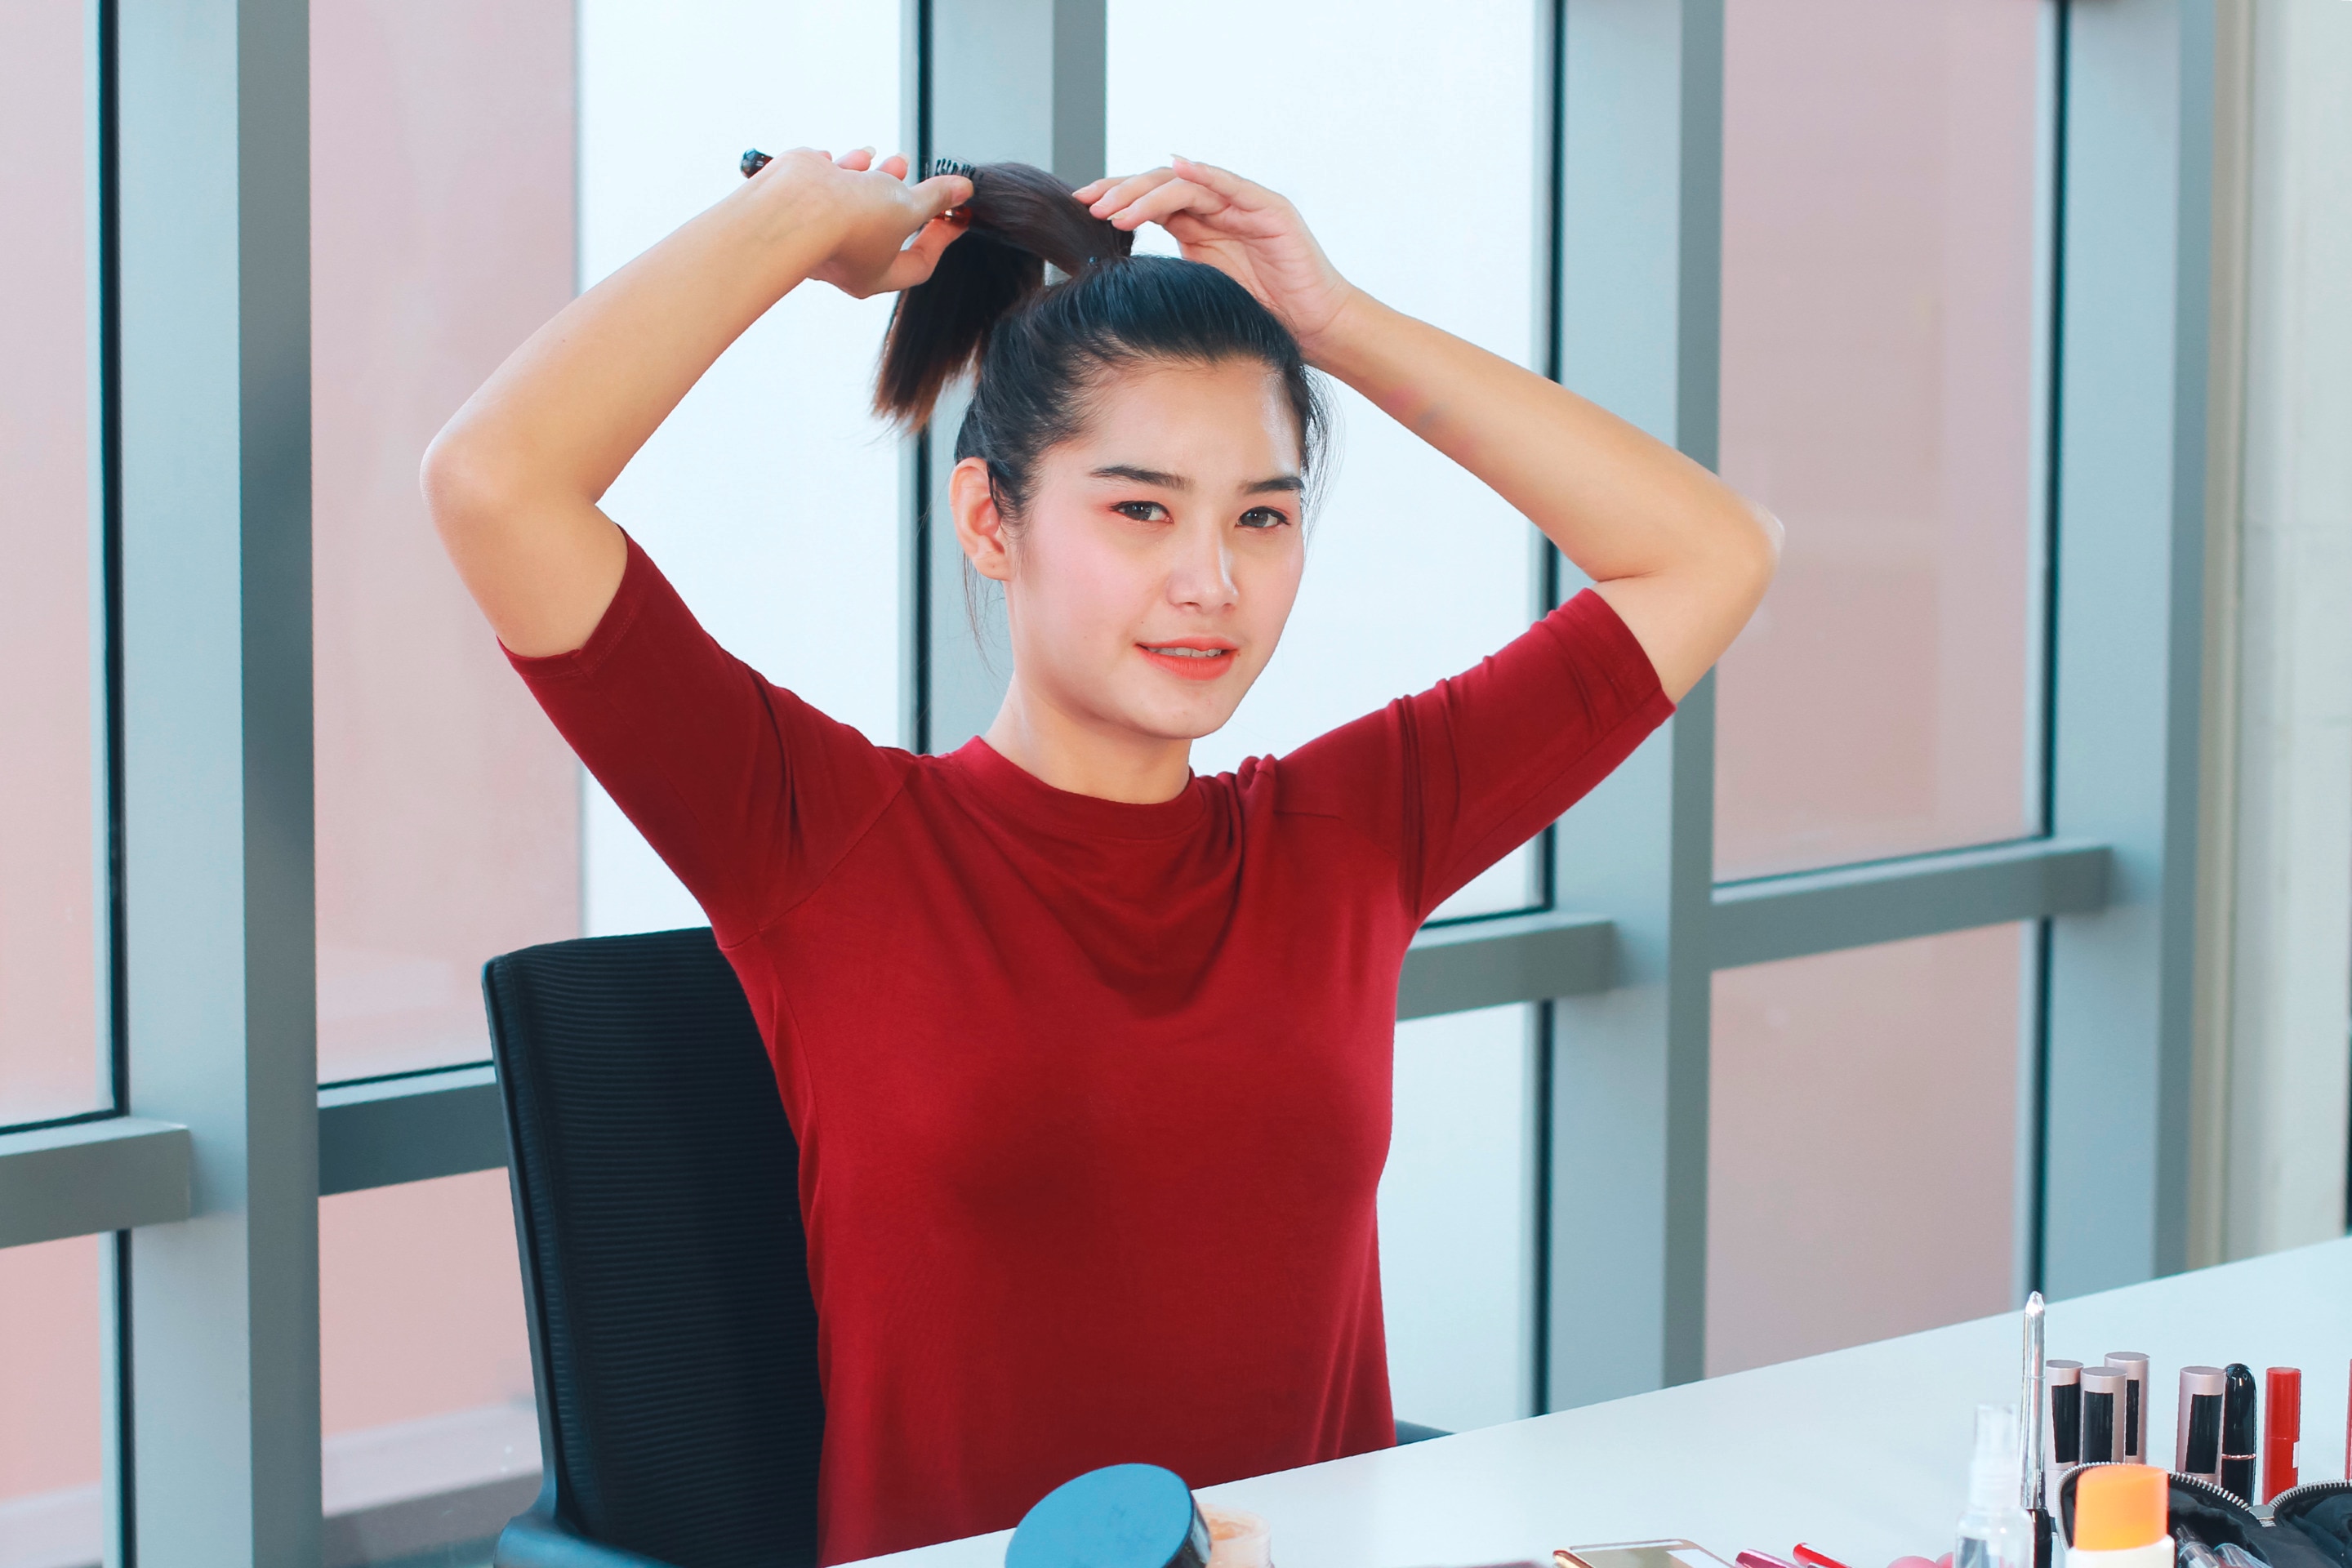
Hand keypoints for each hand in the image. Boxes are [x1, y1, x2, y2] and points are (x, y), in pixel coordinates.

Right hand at [753, 147, 971, 298]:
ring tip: (885, 158)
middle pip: (886, 225)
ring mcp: (821, 230)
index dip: (942, 237)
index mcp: (873, 275)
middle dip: (902, 195)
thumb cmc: (849, 221)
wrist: (796, 204)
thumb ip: (937, 198)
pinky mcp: (802, 203)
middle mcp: (845, 257)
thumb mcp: (909, 208)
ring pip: (855, 200)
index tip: (957, 215)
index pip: (919, 262)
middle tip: (912, 173)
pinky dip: (841, 167)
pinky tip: (844, 157)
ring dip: (873, 175)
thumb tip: (962, 191)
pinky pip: (827, 184)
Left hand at [1074, 158, 1358, 359]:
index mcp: (1197, 227)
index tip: (1079, 208)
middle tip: (1089, 205)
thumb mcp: (1198, 293)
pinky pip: (1232, 185)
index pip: (1150, 201)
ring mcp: (1243, 205)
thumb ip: (1166, 275)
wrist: (1312, 329)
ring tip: (1118, 210)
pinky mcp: (1270, 210)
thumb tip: (1114, 278)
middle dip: (1122, 191)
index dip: (1116, 199)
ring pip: (1188, 183)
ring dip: (1148, 193)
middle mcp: (1217, 209)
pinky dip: (1206, 173)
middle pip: (1162, 185)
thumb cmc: (1258, 317)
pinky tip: (1179, 168)